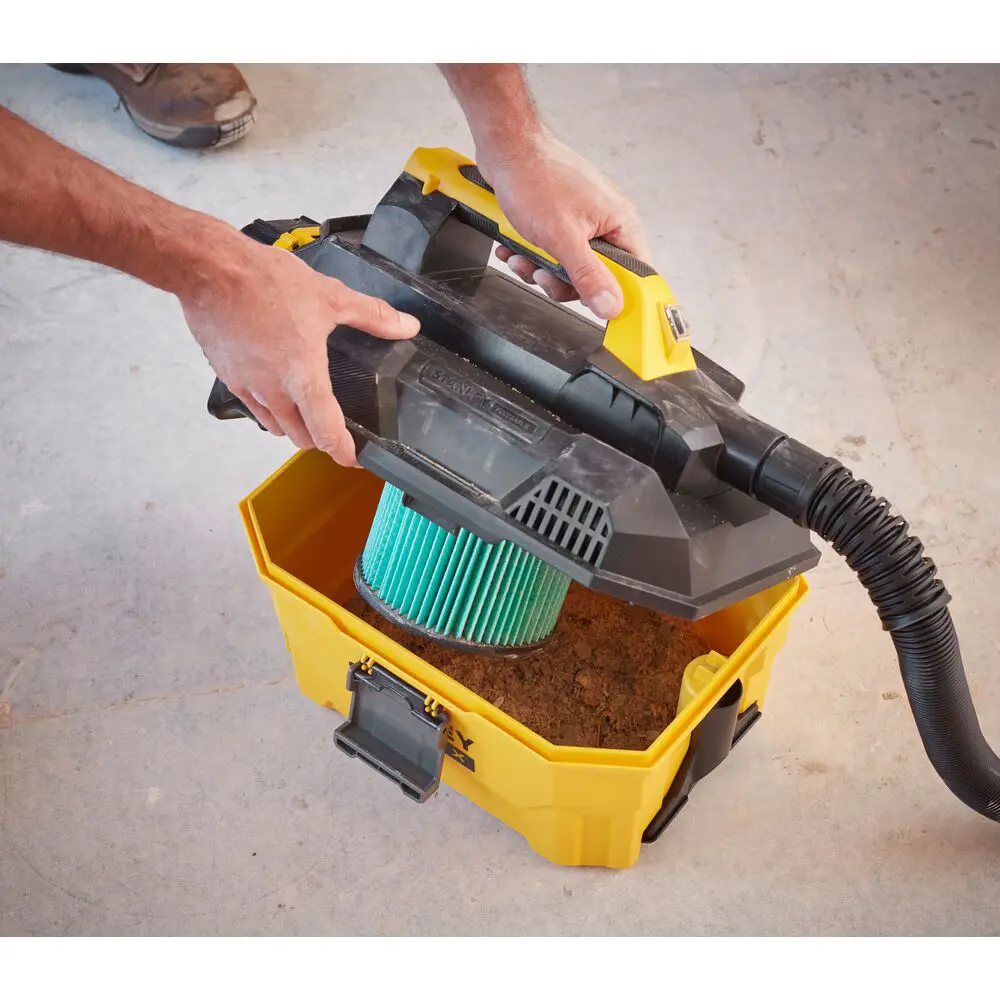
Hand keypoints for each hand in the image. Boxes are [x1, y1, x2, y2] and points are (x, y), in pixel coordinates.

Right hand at [181, 231, 418, 465]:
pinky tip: (273, 385)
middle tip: (332, 429)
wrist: (210, 270)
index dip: (343, 451)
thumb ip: (373, 316)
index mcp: (303, 377)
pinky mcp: (228, 378)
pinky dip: (268, 407)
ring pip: (275, 425)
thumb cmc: (265, 282)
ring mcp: (248, 387)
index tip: (352, 457)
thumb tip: (406, 326)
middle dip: (320, 439)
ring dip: (292, 425)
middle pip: (301, 437)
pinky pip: (253, 406)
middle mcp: (274, 391)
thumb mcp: (330, 297)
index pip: (326, 432)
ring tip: (304, 408)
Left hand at [478, 129, 651, 319]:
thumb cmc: (536, 177)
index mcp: (620, 224)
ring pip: (569, 268)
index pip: (636, 274)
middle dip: (562, 282)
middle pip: (597, 278)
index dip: (618, 295)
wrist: (506, 147)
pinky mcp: (561, 221)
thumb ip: (587, 275)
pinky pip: (553, 253)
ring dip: (540, 270)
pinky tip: (515, 248)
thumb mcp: (562, 237)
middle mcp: (607, 224)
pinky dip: (531, 256)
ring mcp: (583, 222)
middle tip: (543, 274)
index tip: (597, 307)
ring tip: (522, 257)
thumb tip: (610, 306)